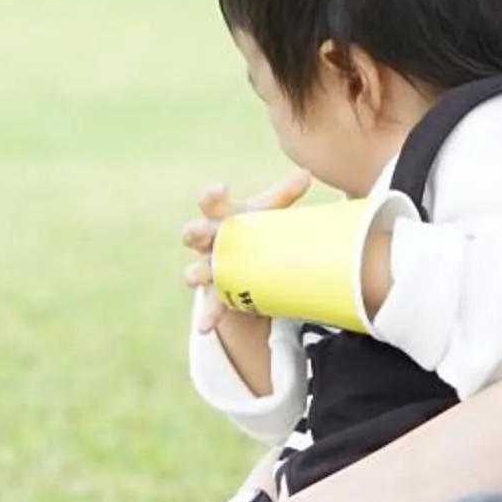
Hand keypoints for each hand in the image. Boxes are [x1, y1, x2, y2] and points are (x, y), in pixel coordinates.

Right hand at [183, 173, 312, 340]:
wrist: (247, 259)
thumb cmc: (256, 227)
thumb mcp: (268, 210)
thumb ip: (284, 194)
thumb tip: (307, 174)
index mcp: (221, 216)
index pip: (211, 202)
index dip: (211, 196)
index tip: (217, 189)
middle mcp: (209, 240)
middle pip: (195, 233)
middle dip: (195, 232)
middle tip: (198, 232)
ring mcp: (209, 267)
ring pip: (197, 270)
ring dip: (196, 274)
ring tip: (193, 279)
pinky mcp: (217, 293)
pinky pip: (211, 305)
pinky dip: (209, 315)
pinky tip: (205, 327)